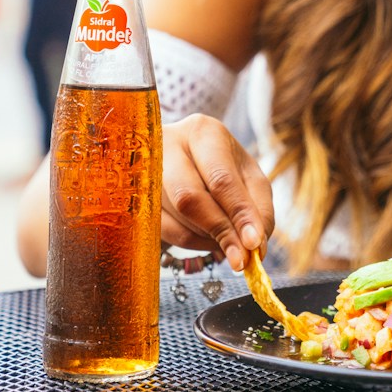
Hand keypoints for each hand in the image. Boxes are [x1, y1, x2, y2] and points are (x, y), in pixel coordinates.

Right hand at [159, 114, 274, 271]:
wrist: (183, 154)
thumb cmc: (222, 165)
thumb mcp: (248, 175)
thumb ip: (258, 207)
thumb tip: (256, 247)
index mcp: (204, 132)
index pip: (221, 178)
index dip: (238, 214)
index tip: (254, 244)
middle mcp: (169, 144)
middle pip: (190, 198)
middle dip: (220, 232)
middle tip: (241, 259)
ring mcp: (144, 169)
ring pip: (177, 217)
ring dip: (207, 238)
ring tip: (227, 239)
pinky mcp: (133, 195)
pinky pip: (163, 230)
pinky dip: (191, 242)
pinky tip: (205, 237)